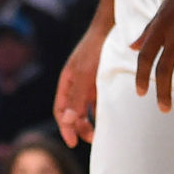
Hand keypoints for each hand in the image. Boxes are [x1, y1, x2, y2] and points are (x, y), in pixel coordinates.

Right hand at [54, 26, 106, 146]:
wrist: (112, 30)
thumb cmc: (96, 51)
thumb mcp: (85, 75)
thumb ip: (76, 97)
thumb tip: (66, 121)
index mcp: (66, 82)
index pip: (60, 110)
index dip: (65, 127)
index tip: (73, 142)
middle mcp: (76, 85)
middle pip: (72, 112)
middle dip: (79, 127)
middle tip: (92, 139)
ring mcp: (89, 84)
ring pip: (86, 109)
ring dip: (90, 123)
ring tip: (101, 134)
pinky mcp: (103, 83)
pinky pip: (99, 102)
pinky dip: (102, 112)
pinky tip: (111, 120)